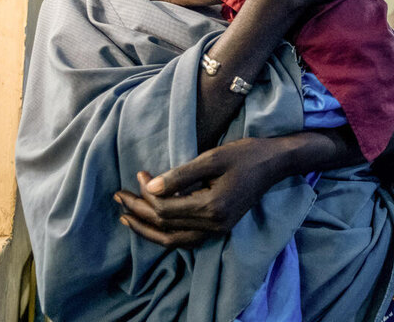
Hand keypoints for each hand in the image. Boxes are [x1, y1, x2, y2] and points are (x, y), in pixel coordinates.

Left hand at [114, 138, 282, 247]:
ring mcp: (218, 230)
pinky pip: (186, 239)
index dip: (146, 193)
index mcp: (212, 207)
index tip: (139, 173)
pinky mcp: (220, 228)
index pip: (165, 208)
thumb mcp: (212, 158)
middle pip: (165, 225)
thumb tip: (149, 188)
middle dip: (139, 211)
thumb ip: (180, 175)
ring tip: (127, 217)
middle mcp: (214, 225)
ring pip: (173, 239)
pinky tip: (154, 226)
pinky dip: (166, 234)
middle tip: (119, 196)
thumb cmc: (245, 154)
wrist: (274, 163)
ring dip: (148, 229)